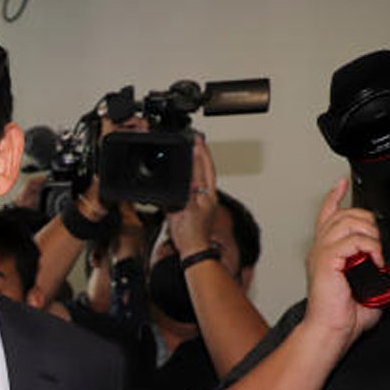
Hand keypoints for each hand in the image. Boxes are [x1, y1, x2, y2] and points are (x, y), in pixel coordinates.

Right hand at [167, 136, 218, 257]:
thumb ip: (187, 192)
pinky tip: (181, 174)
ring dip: (193, 163)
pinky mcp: (189, 206)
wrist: (191, 249)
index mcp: (208, 194)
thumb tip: (189, 177)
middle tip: (195, 140)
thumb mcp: (188, 209)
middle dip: (199, 154)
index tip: (198, 140)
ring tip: (190, 151)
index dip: (202, 153)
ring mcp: (198, 200)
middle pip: (203, 169)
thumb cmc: (192, 234)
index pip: (206, 168)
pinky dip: (185, 177)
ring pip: (196, 177)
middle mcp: (205, 195)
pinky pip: (187, 186)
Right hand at [298, 177, 382, 351]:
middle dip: (370, 221)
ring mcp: (321, 252)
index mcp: (327, 251)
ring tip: (378, 255)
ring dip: (371, 235)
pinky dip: (370, 249)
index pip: (327, 215)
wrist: (332, 330)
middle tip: (380, 243)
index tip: (342, 183)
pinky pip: (352, 241)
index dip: (334, 197)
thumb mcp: (370, 283)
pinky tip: (375, 262)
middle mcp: (321, 248)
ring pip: (350, 222)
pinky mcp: (325, 260)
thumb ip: (378, 266)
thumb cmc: (346, 314)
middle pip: (346, 213)